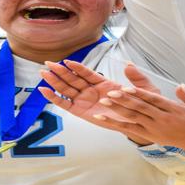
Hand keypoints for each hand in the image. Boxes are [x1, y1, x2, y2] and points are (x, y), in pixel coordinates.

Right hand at [37, 60, 158, 145]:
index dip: (77, 67)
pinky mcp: (80, 112)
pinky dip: (54, 98)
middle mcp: (91, 91)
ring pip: (66, 89)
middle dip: (59, 72)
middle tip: (47, 63)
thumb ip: (135, 77)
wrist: (137, 124)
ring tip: (43, 73)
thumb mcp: (141, 90)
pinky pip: (65, 104)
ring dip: (54, 82)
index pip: (87, 73)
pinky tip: (44, 91)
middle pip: (72, 80)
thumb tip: (128, 64)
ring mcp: (84, 101)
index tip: (67, 61)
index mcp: (103, 83)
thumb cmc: (139, 106)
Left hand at [91, 83, 184, 149]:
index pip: (153, 100)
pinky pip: (131, 129)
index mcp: (173, 109)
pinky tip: (104, 119)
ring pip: (134, 117)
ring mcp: (155, 128)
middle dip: (124, 100)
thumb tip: (180, 86)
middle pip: (140, 108)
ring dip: (118, 110)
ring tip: (104, 102)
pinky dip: (116, 124)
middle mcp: (162, 119)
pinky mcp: (151, 135)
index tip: (127, 88)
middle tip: (109, 93)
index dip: (139, 94)